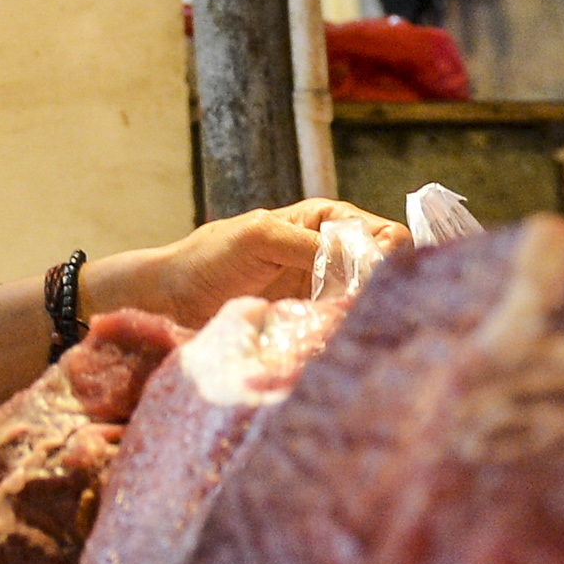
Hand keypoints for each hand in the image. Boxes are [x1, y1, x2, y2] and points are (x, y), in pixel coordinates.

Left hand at [88, 199, 397, 331]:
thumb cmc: (210, 257)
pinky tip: (337, 343)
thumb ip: (311, 245)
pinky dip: (347, 336)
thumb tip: (363, 263)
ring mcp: (326, 294)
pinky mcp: (312, 326)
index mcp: (327, 220)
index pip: (385, 233)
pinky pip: (344, 330)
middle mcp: (334, 255)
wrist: (173, 301)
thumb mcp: (260, 236)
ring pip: (369, 304)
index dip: (390, 255)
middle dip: (385, 289)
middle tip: (367, 309)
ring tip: (352, 328)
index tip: (377, 279)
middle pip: (386, 272)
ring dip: (367, 316)